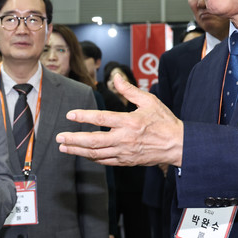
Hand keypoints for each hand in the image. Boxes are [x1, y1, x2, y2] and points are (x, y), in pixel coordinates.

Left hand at [57, 74, 183, 166]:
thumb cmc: (164, 121)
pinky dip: (92, 158)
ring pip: (96, 154)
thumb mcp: (149, 101)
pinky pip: (105, 161)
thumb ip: (129, 90)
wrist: (178, 145)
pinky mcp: (127, 161)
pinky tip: (83, 154)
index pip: (101, 119)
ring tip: (64, 147)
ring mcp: (125, 152)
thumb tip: (116, 77)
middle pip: (94, 141)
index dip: (84, 117)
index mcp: (129, 122)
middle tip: (59, 136)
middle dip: (74, 139)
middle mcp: (125, 139)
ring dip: (78, 151)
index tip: (70, 115)